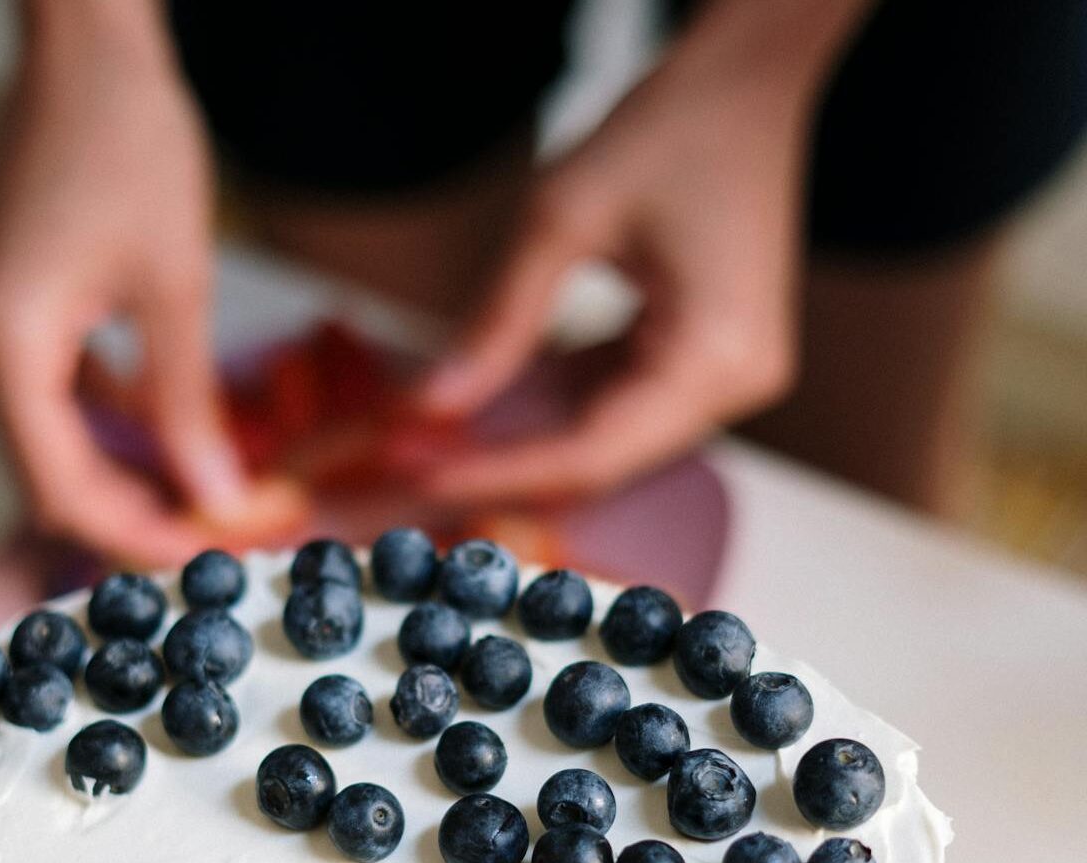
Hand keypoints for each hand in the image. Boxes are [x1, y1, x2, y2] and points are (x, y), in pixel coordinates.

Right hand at [0, 3, 257, 565]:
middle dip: (138, 512)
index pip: (63, 494)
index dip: (139, 538)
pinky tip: (165, 431)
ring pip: (50, 443)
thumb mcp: (176, 292)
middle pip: (50, 478)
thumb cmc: (131, 152)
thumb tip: (219, 499)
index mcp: (2, 353)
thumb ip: (189, 408)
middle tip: (222, 528)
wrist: (86, 55)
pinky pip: (47, 397)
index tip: (210, 556)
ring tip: (205, 491)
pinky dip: (106, 424)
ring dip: (126, 473)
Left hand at [416, 1, 861, 503]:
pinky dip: (555, 401)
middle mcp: (736, 385)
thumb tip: (431, 404)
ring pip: (606, 437)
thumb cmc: (670, 127)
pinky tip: (491, 397)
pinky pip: (620, 402)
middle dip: (504, 463)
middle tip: (415, 466)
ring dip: (523, 436)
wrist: (746, 84)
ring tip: (438, 437)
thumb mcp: (562, 217)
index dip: (500, 474)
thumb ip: (498, 320)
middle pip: (601, 458)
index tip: (420, 479)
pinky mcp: (708, 360)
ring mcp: (728, 377)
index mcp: (717, 358)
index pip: (592, 453)